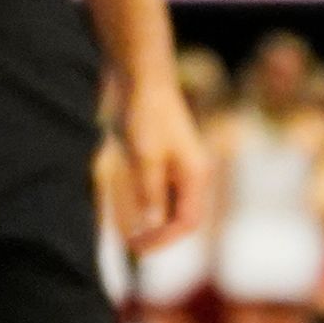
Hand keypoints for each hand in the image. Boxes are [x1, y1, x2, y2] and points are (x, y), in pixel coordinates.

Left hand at [114, 60, 213, 252]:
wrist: (140, 75)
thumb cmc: (145, 113)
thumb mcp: (145, 157)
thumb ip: (150, 193)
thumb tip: (151, 227)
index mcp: (195, 174)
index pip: (187, 222)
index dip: (164, 240)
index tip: (136, 247)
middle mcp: (192, 172)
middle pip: (182, 218)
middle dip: (160, 235)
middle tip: (131, 245)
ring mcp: (179, 164)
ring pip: (171, 206)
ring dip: (153, 222)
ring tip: (129, 234)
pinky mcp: (163, 157)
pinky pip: (160, 191)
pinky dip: (148, 204)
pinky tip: (128, 209)